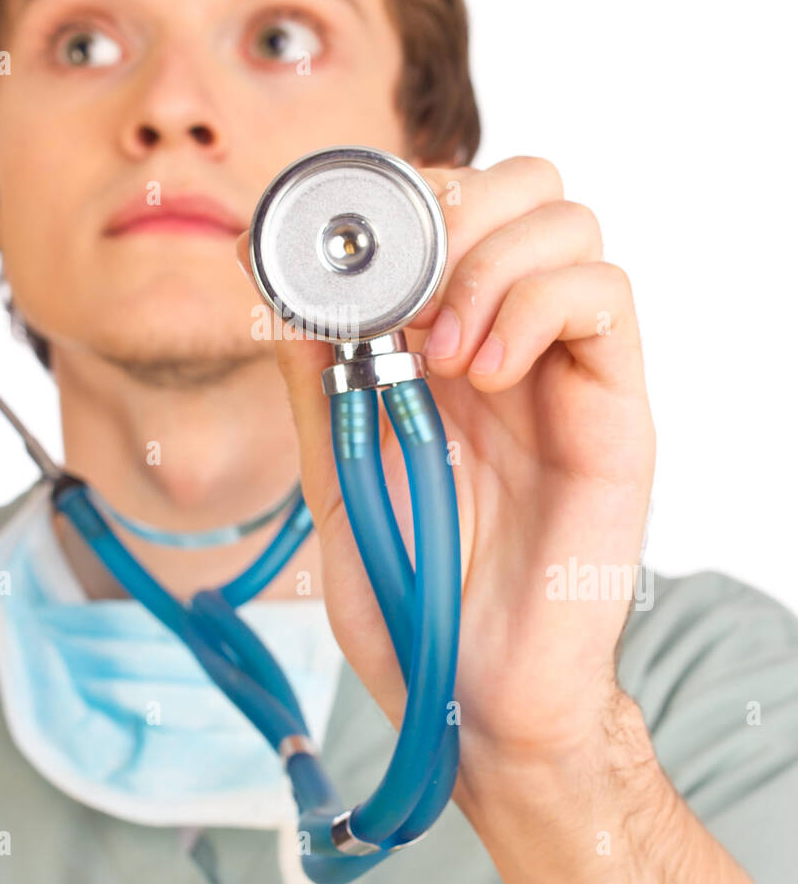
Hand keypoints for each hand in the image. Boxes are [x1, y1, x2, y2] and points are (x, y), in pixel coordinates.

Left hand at [235, 156, 655, 804]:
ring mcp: (566, 368)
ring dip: (489, 260)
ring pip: (569, 223)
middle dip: (455, 207)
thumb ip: (313, 374)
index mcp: (441, 345)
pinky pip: (604, 297)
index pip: (451, 206)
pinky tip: (485, 372)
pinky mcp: (616, 407)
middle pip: (523, 188)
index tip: (340, 243)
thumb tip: (268, 277)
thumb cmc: (411, 593)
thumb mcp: (334, 472)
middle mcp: (510, 339)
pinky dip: (534, 306)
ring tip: (442, 351)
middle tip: (404, 287)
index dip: (402, 195)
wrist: (476, 695)